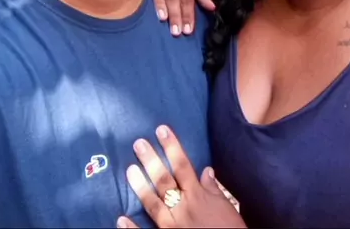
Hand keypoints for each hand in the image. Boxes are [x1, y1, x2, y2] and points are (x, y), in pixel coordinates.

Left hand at [117, 125, 245, 228]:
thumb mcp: (228, 208)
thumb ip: (215, 190)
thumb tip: (206, 169)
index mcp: (198, 196)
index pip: (182, 166)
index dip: (171, 147)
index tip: (161, 130)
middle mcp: (183, 208)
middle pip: (164, 180)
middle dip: (151, 160)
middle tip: (138, 143)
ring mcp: (173, 226)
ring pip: (153, 203)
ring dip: (140, 186)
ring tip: (129, 169)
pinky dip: (132, 228)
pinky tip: (121, 217)